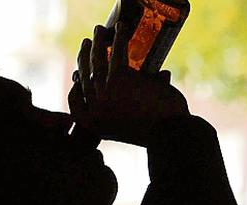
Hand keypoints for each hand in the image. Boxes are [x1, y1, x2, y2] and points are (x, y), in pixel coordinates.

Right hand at [68, 23, 189, 145]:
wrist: (171, 134)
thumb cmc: (159, 131)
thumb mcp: (140, 121)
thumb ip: (148, 102)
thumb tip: (164, 73)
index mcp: (94, 125)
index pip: (75, 104)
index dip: (76, 89)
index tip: (77, 78)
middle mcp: (95, 110)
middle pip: (85, 77)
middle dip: (84, 58)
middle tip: (87, 44)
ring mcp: (105, 94)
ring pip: (98, 61)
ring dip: (98, 42)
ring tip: (100, 31)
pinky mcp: (120, 79)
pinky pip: (117, 52)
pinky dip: (120, 37)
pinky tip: (122, 27)